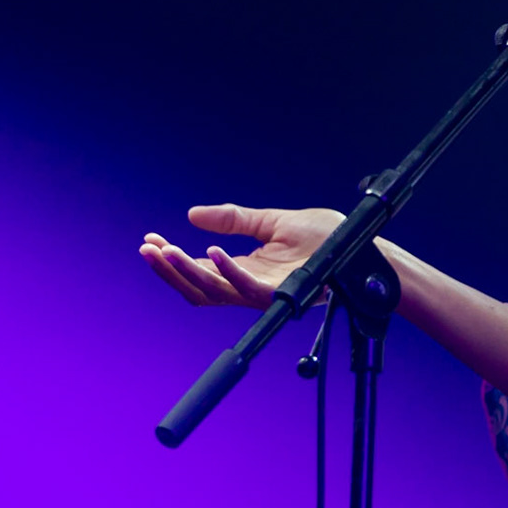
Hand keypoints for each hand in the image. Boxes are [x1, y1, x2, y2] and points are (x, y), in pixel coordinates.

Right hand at [140, 203, 342, 308]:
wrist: (363, 245)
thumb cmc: (325, 238)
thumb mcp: (271, 222)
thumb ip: (234, 219)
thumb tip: (193, 215)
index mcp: (245, 271)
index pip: (199, 271)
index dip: (172, 259)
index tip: (149, 241)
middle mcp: (250, 286)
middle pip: (198, 287)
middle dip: (169, 270)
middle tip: (145, 249)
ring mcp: (265, 292)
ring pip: (215, 290)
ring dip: (186, 271)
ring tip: (166, 250)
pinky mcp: (282, 293)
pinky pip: (246, 287)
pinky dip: (226, 270)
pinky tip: (210, 251)